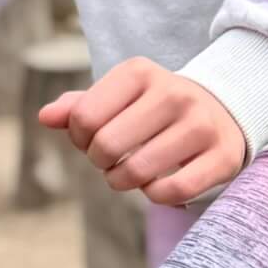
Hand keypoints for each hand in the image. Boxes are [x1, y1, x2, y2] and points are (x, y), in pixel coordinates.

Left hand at [38, 57, 246, 206]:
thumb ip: (79, 106)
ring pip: (137, 171)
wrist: (222, 109)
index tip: (92, 140)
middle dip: (100, 161)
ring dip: (123, 181)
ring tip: (129, 172)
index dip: (78, 138)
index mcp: (140, 71)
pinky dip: (154, 196)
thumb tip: (45, 117)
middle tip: (110, 160)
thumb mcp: (118, 97)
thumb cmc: (154, 108)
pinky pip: (172, 191)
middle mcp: (173, 92)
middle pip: (106, 145)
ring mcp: (201, 123)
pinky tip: (155, 185)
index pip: (83, 116)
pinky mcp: (223, 155)